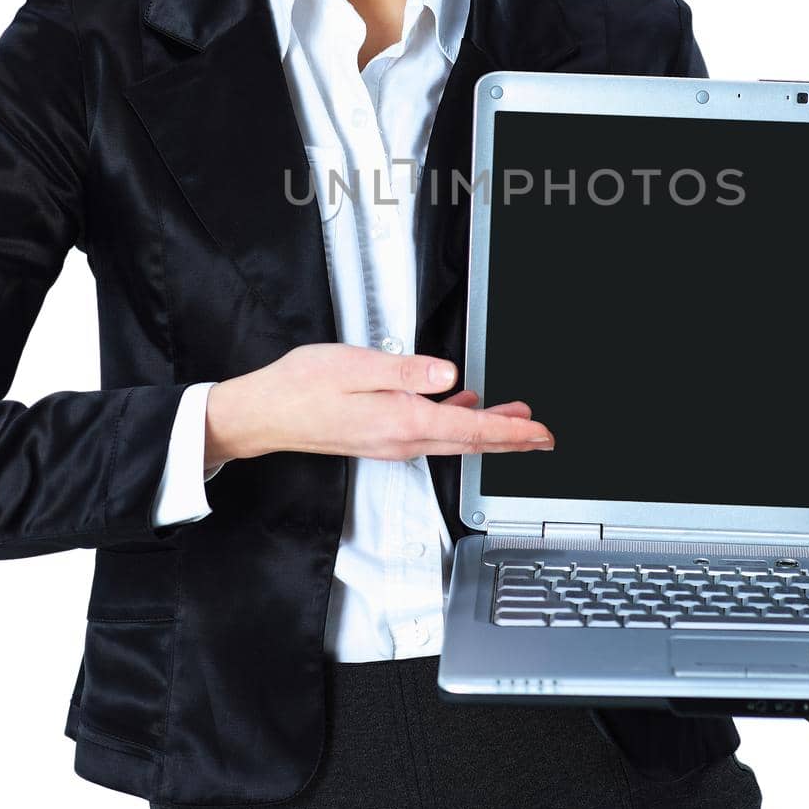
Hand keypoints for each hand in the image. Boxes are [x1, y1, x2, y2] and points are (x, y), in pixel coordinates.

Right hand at [204, 342, 554, 467]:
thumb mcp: (358, 366)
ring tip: (515, 419)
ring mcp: (390, 443)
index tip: (542, 435)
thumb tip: (449, 375)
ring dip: (487, 430)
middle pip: (469, 441)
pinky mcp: (380, 438)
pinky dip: (456, 422)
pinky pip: (431, 434)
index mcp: (402, 421)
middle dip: (511, 438)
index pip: (472, 429)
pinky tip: (460, 404)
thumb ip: (408, 372)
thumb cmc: (302, 387)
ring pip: (452, 439)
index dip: (513, 432)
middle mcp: (401, 440)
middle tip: (543, 436)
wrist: (265, 413)